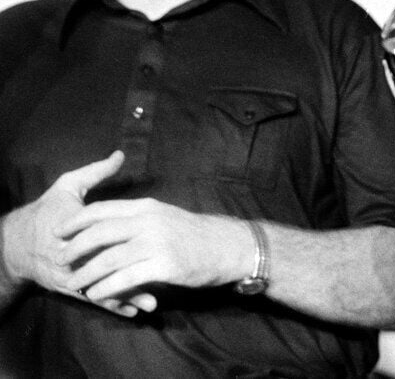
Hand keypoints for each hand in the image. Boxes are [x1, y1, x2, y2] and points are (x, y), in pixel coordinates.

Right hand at [1, 151, 155, 316]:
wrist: (16, 242)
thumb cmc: (47, 210)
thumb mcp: (68, 186)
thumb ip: (95, 172)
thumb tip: (119, 155)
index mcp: (77, 228)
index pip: (106, 235)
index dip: (131, 240)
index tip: (158, 243)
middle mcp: (74, 254)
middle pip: (109, 266)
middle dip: (135, 274)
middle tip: (163, 277)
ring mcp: (71, 273)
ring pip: (103, 286)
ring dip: (127, 295)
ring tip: (152, 303)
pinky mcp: (69, 286)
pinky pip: (94, 297)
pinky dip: (113, 304)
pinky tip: (133, 311)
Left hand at [56, 198, 250, 302]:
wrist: (228, 246)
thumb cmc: (196, 233)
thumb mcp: (166, 214)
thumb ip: (139, 217)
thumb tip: (111, 225)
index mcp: (147, 206)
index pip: (103, 210)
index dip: (77, 221)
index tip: (59, 231)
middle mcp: (149, 222)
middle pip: (100, 233)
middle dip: (75, 248)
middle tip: (60, 259)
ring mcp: (157, 243)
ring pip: (109, 258)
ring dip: (87, 273)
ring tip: (74, 284)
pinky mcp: (165, 266)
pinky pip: (126, 279)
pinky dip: (107, 288)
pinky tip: (97, 295)